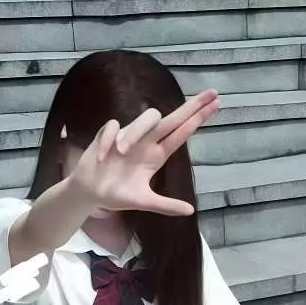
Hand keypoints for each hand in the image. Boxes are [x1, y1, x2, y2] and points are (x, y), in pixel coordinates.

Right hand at [70, 90, 219, 216]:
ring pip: (144, 119)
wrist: (89, 192)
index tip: (216, 104)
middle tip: (212, 93)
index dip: (198, 119)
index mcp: (157, 155)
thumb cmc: (117, 194)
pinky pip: (113, 127)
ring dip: (135, 133)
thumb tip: (190, 211)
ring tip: (122, 153)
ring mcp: (128, 135)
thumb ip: (165, 205)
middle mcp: (147, 141)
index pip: (182, 134)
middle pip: (172, 118)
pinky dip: (108, 141)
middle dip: (191, 107)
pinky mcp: (108, 134)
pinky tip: (102, 157)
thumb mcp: (143, 201)